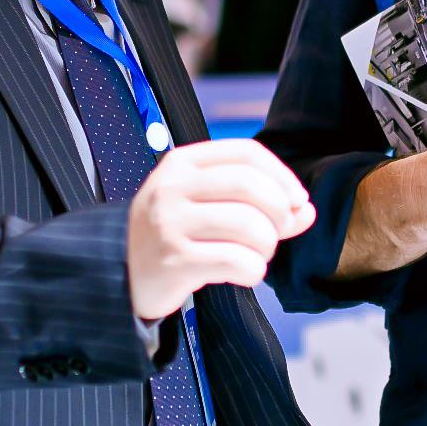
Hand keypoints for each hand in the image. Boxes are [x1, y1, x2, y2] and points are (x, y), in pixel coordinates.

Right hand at [127, 138, 314, 320]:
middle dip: (279, 212)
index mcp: (182, 163)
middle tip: (275, 233)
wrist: (120, 272)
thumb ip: (257, 204)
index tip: (296, 201)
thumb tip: (306, 210)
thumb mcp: (205, 206)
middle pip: (250, 185)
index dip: (282, 177)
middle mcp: (173, 187)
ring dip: (267, 246)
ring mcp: (170, 224)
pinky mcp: (174, 260)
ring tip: (255, 255)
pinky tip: (243, 273)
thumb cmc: (172, 235)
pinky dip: (253, 270)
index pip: (246, 153)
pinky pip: (237, 261)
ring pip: (248, 225)